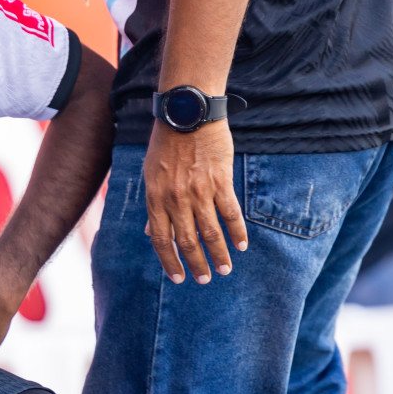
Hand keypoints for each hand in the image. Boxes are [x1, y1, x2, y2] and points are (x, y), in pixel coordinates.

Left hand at [143, 120, 247, 283]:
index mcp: (156, 197)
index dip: (170, 262)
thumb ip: (155, 206)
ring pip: (211, 232)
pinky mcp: (220, 181)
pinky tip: (241, 245)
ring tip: (224, 270)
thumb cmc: (166, 144)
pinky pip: (230, 213)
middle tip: (204, 280)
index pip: (161, 240)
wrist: (186, 113)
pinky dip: (237, 232)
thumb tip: (151, 233)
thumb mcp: (151, 175)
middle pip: (187, 241)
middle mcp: (175, 198)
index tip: (178, 278)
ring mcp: (198, 191)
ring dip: (219, 255)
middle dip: (196, 265)